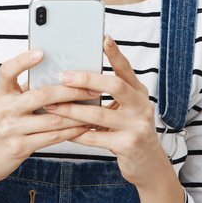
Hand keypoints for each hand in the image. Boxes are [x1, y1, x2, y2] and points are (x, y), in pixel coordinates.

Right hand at [0, 47, 95, 187]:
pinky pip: (52, 137)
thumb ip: (23, 92)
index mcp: (1, 93)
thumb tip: (57, 78)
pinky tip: (82, 126)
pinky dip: (70, 131)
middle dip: (71, 91)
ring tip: (93, 107)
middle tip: (91, 87)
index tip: (40, 52)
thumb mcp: (3, 104)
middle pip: (43, 95)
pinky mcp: (20, 147)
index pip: (8, 71)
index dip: (23, 60)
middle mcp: (5, 109)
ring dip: (77, 113)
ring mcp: (12, 129)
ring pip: (53, 118)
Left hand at [44, 34, 171, 186]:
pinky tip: (62, 130)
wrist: (148, 164)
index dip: (115, 54)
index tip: (103, 38)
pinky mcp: (128, 145)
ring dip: (72, 109)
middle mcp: (141, 106)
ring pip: (99, 113)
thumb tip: (77, 77)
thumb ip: (111, 94)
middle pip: (114, 86)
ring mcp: (136, 126)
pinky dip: (76, 133)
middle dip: (87, 80)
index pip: (126, 69)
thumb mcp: (127, 108)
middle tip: (63, 77)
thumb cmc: (130, 130)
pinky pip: (95, 137)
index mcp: (139, 93)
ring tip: (53, 105)